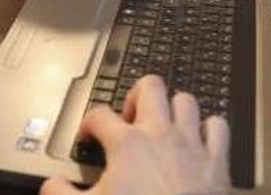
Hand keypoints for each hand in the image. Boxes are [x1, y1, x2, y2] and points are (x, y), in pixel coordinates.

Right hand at [41, 75, 230, 194]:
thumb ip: (60, 193)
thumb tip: (51, 185)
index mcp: (127, 145)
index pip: (99, 115)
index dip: (88, 124)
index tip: (88, 137)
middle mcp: (161, 135)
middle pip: (150, 87)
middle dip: (136, 95)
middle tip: (128, 116)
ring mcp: (192, 145)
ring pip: (186, 101)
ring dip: (173, 108)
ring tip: (162, 123)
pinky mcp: (217, 161)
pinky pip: (218, 127)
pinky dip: (208, 129)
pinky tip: (198, 139)